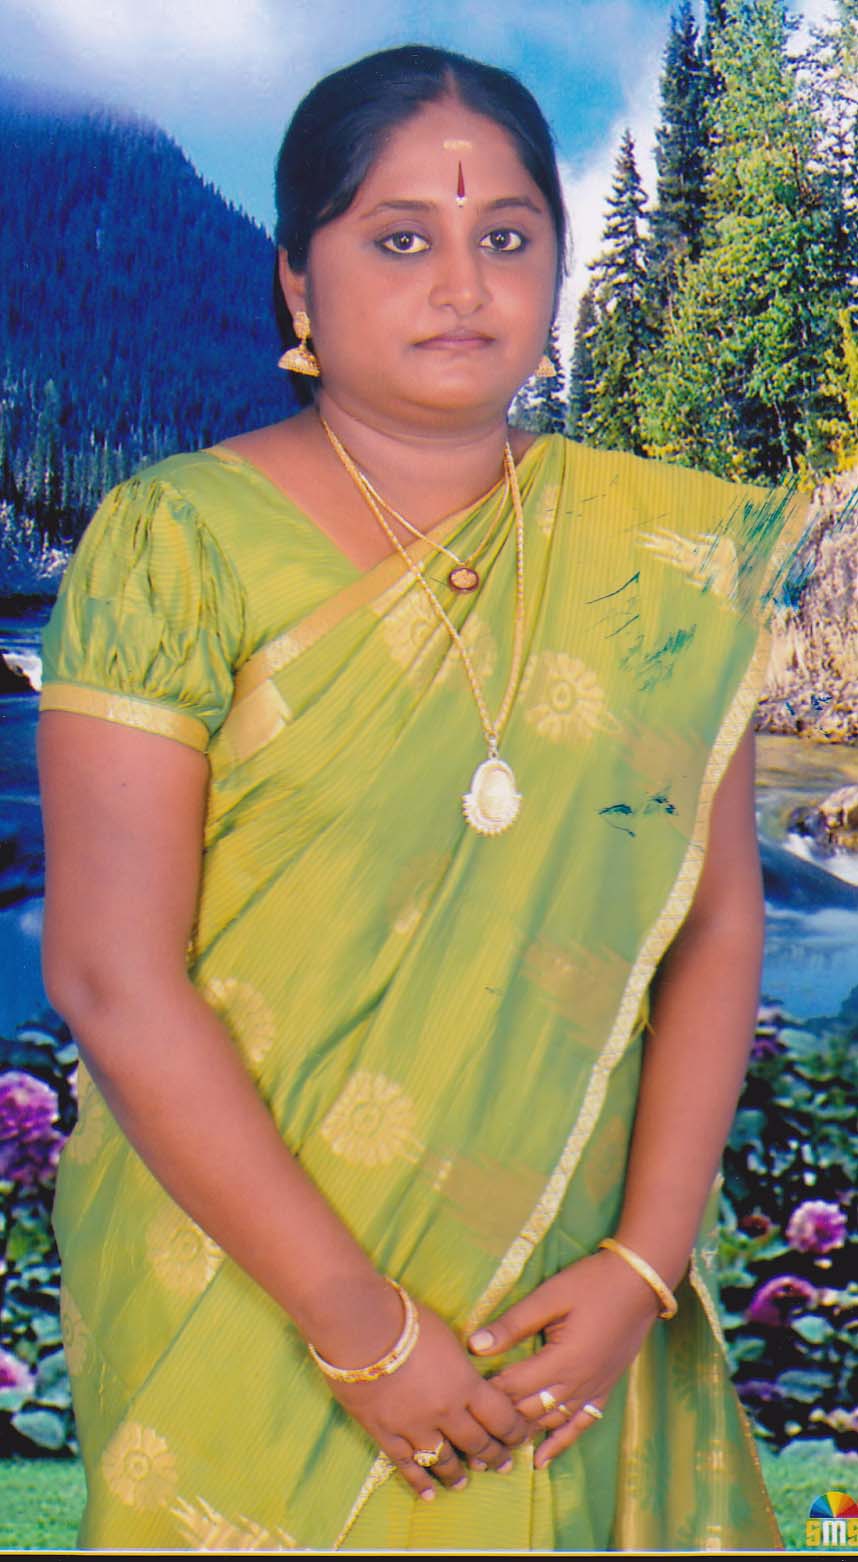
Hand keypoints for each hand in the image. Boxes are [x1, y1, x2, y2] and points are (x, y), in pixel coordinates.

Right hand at [326, 1301, 533, 1499]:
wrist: (360, 1327)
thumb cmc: (406, 1320)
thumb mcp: (447, 1337)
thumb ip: (459, 1366)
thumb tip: (465, 1378)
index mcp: (466, 1385)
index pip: (501, 1417)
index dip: (515, 1431)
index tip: (521, 1438)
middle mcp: (446, 1412)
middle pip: (477, 1443)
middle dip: (493, 1455)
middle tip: (501, 1464)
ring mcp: (415, 1427)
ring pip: (443, 1460)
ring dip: (457, 1473)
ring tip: (463, 1482)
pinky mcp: (385, 1433)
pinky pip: (406, 1465)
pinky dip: (419, 1482)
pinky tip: (428, 1494)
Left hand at [467, 1250, 661, 1467]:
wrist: (639, 1284)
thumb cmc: (592, 1284)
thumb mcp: (550, 1296)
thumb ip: (513, 1324)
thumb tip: (475, 1345)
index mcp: (562, 1361)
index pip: (514, 1386)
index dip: (488, 1390)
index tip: (464, 1391)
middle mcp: (577, 1384)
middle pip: (530, 1410)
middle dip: (500, 1416)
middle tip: (471, 1422)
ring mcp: (592, 1391)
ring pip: (551, 1422)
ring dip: (523, 1433)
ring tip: (494, 1443)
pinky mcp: (603, 1391)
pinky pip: (580, 1426)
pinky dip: (559, 1444)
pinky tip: (541, 1460)